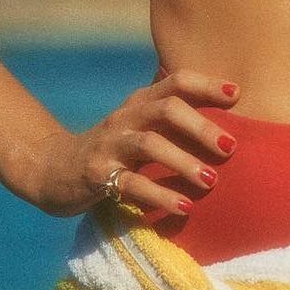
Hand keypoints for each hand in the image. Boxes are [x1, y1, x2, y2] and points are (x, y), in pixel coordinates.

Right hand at [23, 70, 239, 217]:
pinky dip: (160, 195)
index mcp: (140, 102)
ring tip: (211, 181)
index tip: (237, 94)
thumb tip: (228, 124)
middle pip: (166, 109)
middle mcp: (126, 118)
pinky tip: (184, 208)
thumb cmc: (113, 148)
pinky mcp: (96, 175)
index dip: (206, 84)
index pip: (175, 82)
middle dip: (201, 127)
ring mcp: (109, 145)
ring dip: (184, 162)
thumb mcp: (140, 127)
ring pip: (149, 144)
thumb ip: (173, 122)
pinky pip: (131, 184)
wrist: (52, 169)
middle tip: (231, 148)